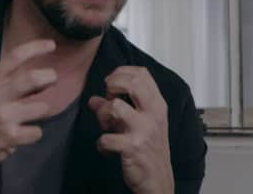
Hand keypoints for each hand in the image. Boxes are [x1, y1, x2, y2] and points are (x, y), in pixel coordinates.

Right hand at [0, 39, 57, 176]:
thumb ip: (11, 82)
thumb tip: (44, 77)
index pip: (14, 57)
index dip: (35, 48)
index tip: (51, 45)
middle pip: (32, 78)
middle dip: (49, 77)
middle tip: (52, 80)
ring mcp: (4, 116)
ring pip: (42, 107)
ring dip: (41, 113)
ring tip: (28, 117)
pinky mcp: (11, 136)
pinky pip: (38, 132)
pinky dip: (33, 135)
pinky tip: (21, 135)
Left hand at [88, 66, 173, 193]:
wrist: (158, 179)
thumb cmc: (149, 149)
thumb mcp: (138, 123)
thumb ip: (117, 108)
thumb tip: (94, 100)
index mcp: (157, 104)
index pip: (141, 73)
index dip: (121, 72)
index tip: (112, 84)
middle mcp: (153, 114)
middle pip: (132, 82)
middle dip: (112, 84)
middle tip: (109, 97)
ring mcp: (143, 130)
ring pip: (114, 107)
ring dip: (103, 115)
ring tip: (106, 126)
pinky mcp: (132, 148)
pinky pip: (105, 138)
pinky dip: (101, 144)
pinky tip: (107, 149)